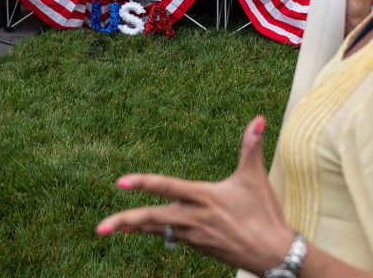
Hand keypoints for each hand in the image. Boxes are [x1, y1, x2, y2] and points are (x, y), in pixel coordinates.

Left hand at [95, 116, 295, 274]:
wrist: (273, 254)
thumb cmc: (264, 214)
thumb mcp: (255, 178)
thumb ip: (251, 146)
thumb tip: (258, 117)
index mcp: (203, 197)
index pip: (167, 187)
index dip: (143, 183)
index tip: (120, 182)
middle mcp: (193, 217)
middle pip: (151, 218)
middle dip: (124, 222)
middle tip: (99, 228)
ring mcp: (193, 235)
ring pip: (156, 229)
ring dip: (133, 227)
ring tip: (108, 228)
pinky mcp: (196, 246)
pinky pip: (169, 237)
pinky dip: (154, 231)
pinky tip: (140, 228)